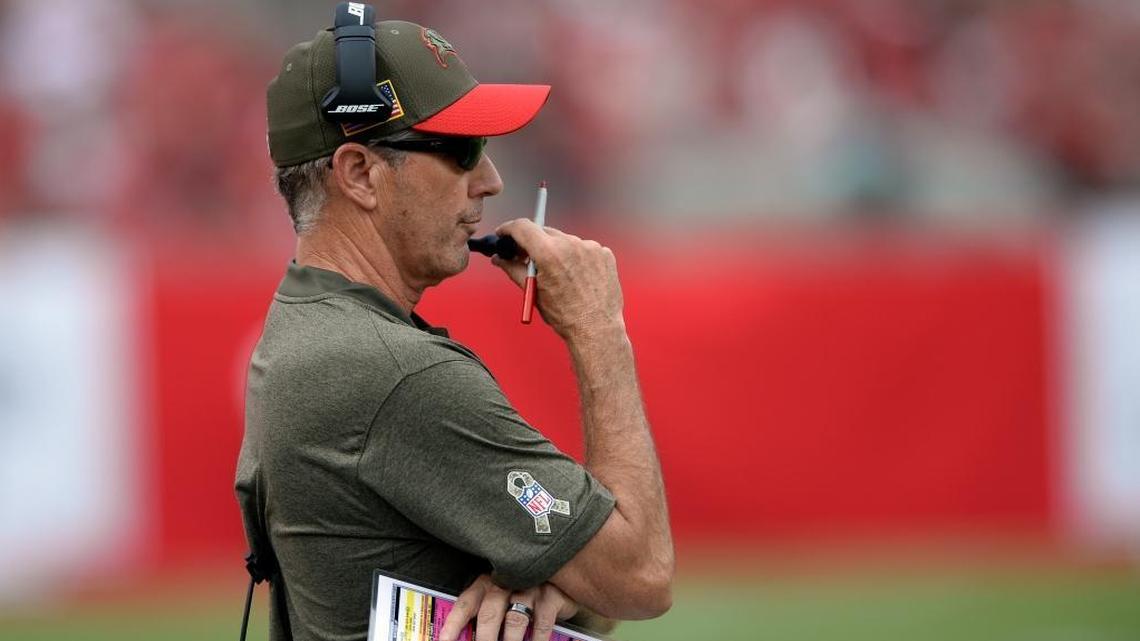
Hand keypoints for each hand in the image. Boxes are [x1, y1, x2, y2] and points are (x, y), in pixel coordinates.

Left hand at [439, 574, 578, 640]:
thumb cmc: (522, 596)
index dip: (453, 625)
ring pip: (514, 620)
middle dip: (484, 640)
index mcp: (486, 584)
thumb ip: (484, 617)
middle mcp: (506, 583)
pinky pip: (541, 624)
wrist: (563, 579)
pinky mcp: (551, 596)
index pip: (465, 605)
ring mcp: (529, 588)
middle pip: (489, 614)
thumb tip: (468, 637)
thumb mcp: (501, 602)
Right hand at [492, 219, 624, 340]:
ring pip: (565, 240)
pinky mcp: (604, 253)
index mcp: (550, 254)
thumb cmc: (566, 315)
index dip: (509, 228)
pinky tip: (576, 275)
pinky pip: (584, 247)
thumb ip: (513, 269)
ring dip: (557, 251)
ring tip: (559, 274)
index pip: (522, 227)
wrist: (595, 328)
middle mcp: (571, 245)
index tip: (505, 233)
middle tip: (528, 257)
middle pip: (544, 232)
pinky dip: (577, 256)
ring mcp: (590, 248)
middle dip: (534, 243)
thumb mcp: (533, 291)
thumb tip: (500, 259)